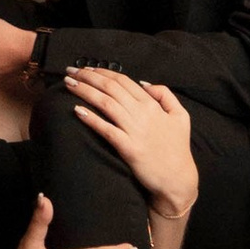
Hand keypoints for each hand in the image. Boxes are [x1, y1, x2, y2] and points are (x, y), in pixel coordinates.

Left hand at [66, 68, 197, 219]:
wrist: (177, 180)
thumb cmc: (178, 148)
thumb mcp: (181, 115)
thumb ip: (165, 95)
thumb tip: (144, 83)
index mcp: (152, 105)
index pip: (123, 81)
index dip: (102, 72)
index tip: (86, 69)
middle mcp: (142, 114)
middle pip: (110, 88)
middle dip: (87, 77)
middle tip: (70, 71)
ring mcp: (135, 131)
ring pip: (106, 104)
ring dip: (85, 91)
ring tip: (68, 84)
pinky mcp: (128, 149)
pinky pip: (107, 130)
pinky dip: (92, 119)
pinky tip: (77, 110)